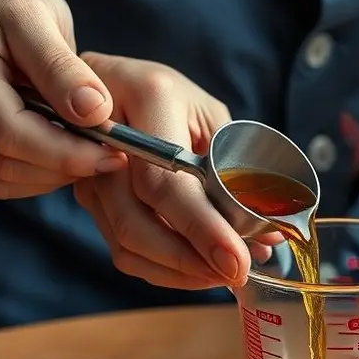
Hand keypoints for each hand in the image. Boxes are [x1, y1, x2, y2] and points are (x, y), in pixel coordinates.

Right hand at [0, 0, 122, 198]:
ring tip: (89, 154)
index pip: (7, 129)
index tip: (111, 151)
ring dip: (52, 177)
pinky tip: (64, 158)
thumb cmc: (17, 9)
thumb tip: (94, 113)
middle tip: (109, 157)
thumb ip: (63, 67)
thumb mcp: (43, 21)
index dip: (63, 151)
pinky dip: (37, 180)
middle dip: (63, 167)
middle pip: (2, 161)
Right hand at [72, 54, 282, 289]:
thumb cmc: (175, 100)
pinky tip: (196, 268)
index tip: (236, 260)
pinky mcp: (88, 197)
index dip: (201, 228)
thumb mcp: (210, 115)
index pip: (164, 180)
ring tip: (222, 272)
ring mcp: (87, 169)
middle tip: (236, 273)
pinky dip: (163, 269)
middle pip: (135, 221)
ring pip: (125, 243)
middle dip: (189, 261)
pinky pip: (122, 249)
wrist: (111, 85)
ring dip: (179, 270)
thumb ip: (237, 172)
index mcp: (147, 96)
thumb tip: (271, 239)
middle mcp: (104, 134)